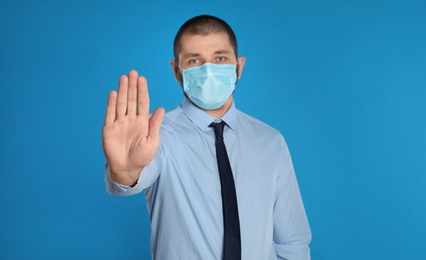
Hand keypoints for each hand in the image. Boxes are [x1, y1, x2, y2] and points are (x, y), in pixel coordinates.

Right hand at [102, 70, 164, 185]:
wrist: (128, 169)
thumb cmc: (143, 157)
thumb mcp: (153, 141)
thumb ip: (155, 124)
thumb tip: (161, 108)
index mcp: (142, 122)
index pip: (142, 102)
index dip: (142, 90)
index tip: (142, 78)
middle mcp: (130, 119)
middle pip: (131, 99)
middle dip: (132, 86)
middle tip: (133, 72)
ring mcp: (119, 123)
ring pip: (121, 103)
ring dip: (122, 91)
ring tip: (124, 78)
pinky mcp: (109, 129)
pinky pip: (110, 114)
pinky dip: (111, 104)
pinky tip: (113, 93)